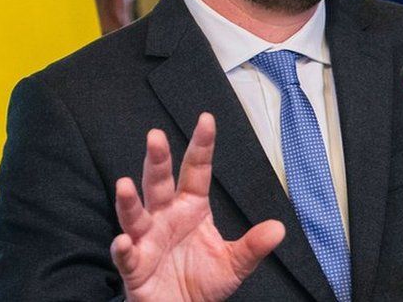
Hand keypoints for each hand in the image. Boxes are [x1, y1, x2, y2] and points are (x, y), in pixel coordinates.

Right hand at [110, 113, 285, 301]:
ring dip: (129, 200)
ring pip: (135, 215)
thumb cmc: (203, 283)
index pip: (196, 171)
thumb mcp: (234, 263)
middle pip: (160, 183)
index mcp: (192, 208)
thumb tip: (279, 228)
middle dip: (157, 160)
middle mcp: (166, 217)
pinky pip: (127, 255)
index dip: (201, 146)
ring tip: (124, 184)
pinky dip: (123, 248)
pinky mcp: (135, 267)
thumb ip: (253, 246)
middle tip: (156, 136)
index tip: (206, 119)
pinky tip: (123, 240)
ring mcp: (147, 240)